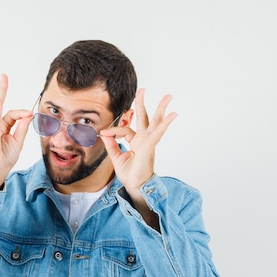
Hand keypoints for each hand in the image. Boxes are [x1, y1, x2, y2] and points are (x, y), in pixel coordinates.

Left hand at [99, 89, 176, 229]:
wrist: (135, 186)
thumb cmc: (129, 174)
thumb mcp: (116, 156)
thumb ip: (111, 144)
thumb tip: (103, 133)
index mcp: (136, 141)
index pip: (125, 129)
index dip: (113, 130)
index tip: (103, 133)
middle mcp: (144, 139)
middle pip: (144, 117)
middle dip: (142, 103)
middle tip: (142, 89)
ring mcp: (149, 142)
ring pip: (155, 122)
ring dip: (161, 108)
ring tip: (168, 96)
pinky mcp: (150, 146)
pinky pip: (157, 133)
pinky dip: (165, 123)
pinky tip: (173, 115)